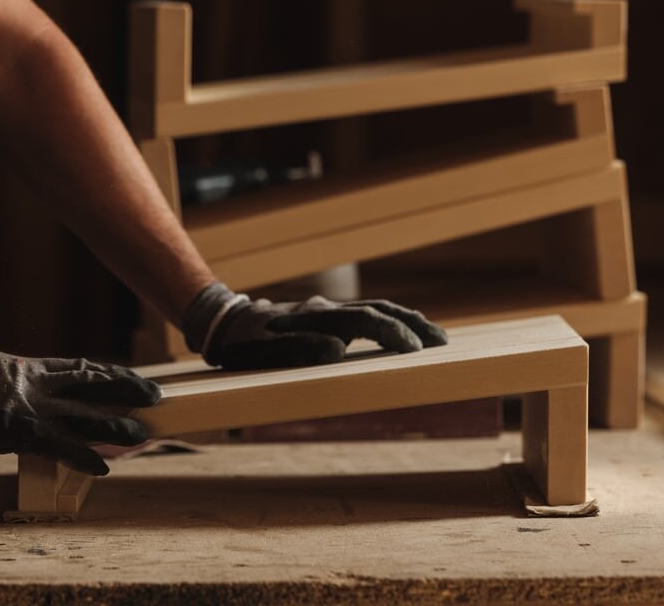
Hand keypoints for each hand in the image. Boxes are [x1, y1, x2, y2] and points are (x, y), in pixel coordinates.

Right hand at [0, 344, 161, 475]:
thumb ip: (3, 377)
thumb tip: (9, 381)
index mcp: (26, 368)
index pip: (78, 368)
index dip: (107, 373)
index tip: (129, 375)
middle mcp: (35, 385)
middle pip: (91, 387)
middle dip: (124, 391)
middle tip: (154, 395)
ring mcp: (30, 409)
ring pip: (84, 417)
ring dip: (114, 427)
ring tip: (142, 433)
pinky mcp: (18, 433)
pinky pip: (59, 447)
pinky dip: (83, 457)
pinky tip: (104, 466)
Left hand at [181, 281, 447, 370]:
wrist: (222, 325)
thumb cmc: (241, 346)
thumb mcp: (261, 353)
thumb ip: (297, 349)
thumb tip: (338, 350)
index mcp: (315, 317)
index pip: (364, 320)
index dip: (391, 333)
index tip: (415, 349)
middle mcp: (325, 310)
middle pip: (378, 309)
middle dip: (412, 324)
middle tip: (442, 341)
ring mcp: (325, 311)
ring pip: (374, 308)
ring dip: (405, 320)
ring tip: (432, 337)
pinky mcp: (323, 318)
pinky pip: (363, 316)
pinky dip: (388, 322)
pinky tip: (400, 335)